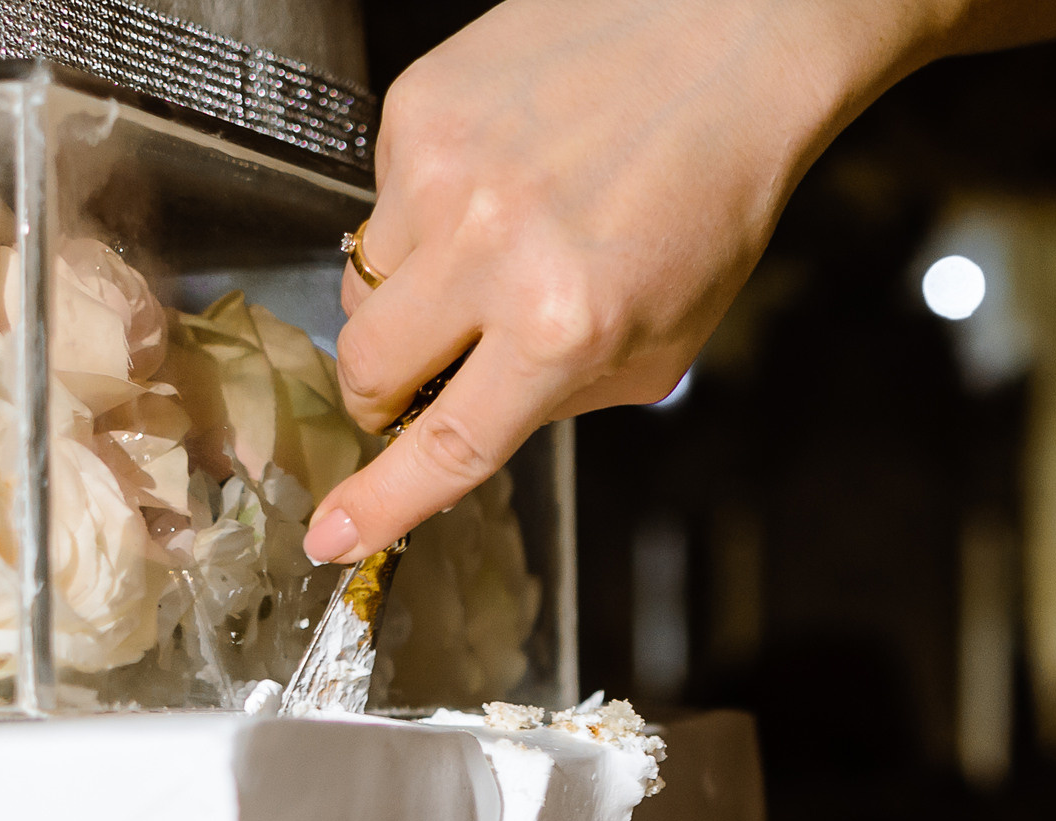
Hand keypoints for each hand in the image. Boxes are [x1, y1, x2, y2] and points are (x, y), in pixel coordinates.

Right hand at [306, 0, 933, 563]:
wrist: (723, 43)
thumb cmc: (709, 198)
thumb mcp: (662, 342)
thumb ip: (561, 396)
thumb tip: (467, 421)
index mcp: (562, 328)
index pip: (445, 445)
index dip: (380, 503)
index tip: (331, 537)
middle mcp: (491, 253)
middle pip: (368, 369)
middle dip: (382, 397)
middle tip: (421, 385)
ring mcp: (442, 175)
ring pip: (366, 284)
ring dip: (411, 298)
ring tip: (494, 253)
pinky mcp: (416, 109)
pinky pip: (384, 200)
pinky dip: (430, 212)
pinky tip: (501, 179)